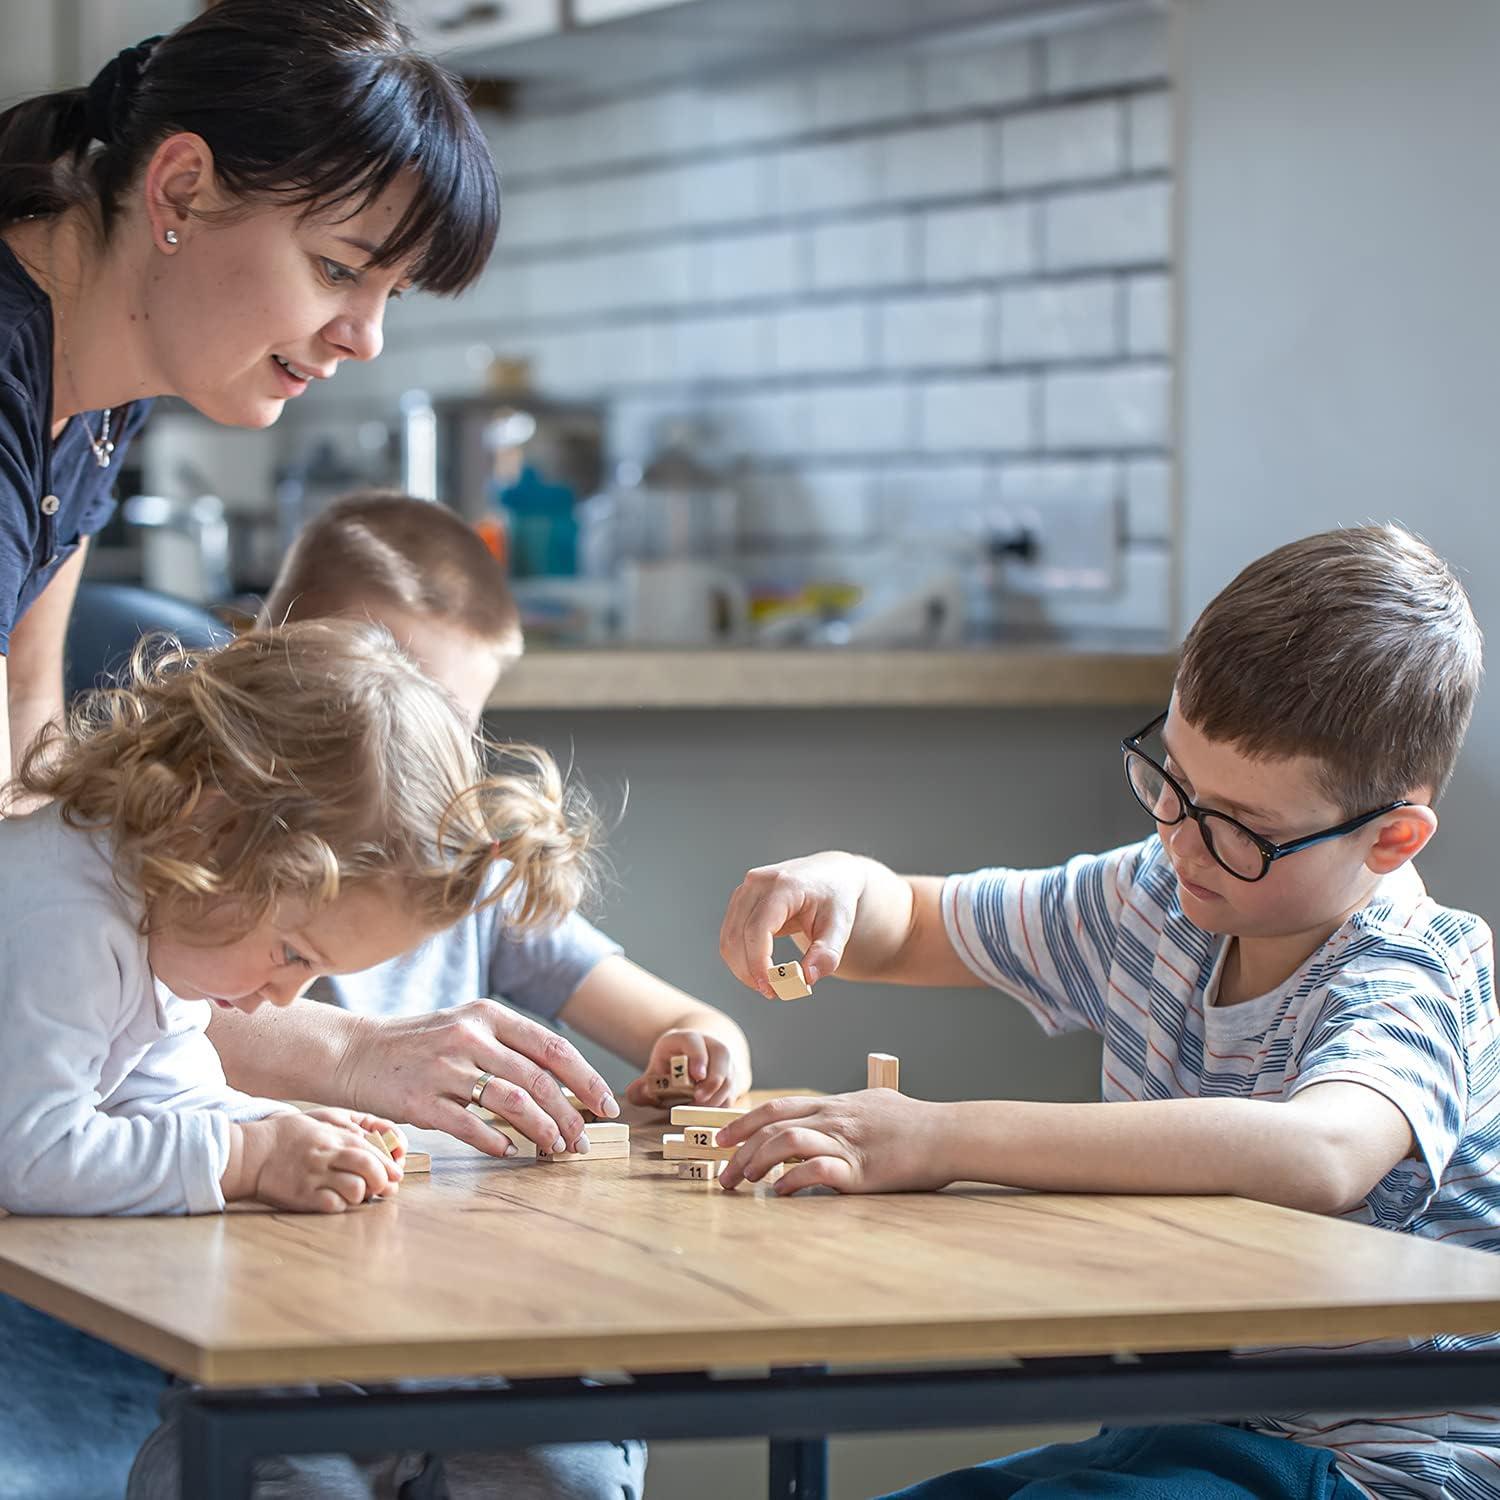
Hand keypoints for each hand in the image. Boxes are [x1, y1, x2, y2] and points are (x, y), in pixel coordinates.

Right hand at [233, 1108, 403, 1212]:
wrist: (250, 1153)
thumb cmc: (284, 1137)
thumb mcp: (317, 1125)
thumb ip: (343, 1134)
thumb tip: (370, 1142)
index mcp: (332, 1138)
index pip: (371, 1151)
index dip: (388, 1164)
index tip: (395, 1174)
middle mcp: (327, 1156)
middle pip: (368, 1168)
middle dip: (381, 1180)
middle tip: (382, 1188)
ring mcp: (315, 1177)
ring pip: (355, 1189)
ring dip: (361, 1194)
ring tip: (355, 1195)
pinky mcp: (302, 1197)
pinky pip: (333, 1206)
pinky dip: (341, 1206)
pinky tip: (336, 1202)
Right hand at [332, 999, 619, 1158]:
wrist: (352, 1052)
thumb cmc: (417, 1044)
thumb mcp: (465, 1027)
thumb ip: (507, 1048)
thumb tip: (561, 1085)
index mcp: (487, 1015)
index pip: (552, 1047)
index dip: (586, 1079)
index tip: (606, 1104)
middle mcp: (470, 1037)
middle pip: (538, 1079)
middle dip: (569, 1114)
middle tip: (582, 1139)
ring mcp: (445, 1068)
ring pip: (512, 1102)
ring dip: (541, 1130)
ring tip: (555, 1148)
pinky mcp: (420, 1101)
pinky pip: (470, 1126)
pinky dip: (496, 1141)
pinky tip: (511, 1150)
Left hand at [623, 1028, 745, 1109]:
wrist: (694, 1060)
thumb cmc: (670, 1068)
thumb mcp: (655, 1073)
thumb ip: (643, 1086)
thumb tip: (637, 1094)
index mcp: (687, 1039)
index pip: (695, 1042)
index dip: (697, 1057)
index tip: (696, 1076)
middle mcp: (710, 1045)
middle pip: (721, 1056)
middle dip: (712, 1080)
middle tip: (699, 1100)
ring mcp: (725, 1061)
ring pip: (730, 1076)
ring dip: (717, 1096)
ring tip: (700, 1111)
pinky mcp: (734, 1078)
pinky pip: (734, 1092)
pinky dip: (724, 1105)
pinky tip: (710, 1116)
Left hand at [714, 1091, 952, 1195]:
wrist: (947, 1133)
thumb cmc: (915, 1121)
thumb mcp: (874, 1103)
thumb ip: (848, 1110)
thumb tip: (832, 1115)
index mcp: (834, 1105)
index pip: (777, 1109)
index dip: (744, 1123)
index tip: (722, 1139)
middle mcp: (833, 1119)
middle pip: (771, 1127)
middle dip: (739, 1151)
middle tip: (723, 1176)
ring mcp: (845, 1143)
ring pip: (785, 1143)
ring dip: (757, 1163)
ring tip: (743, 1183)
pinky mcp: (860, 1170)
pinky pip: (816, 1171)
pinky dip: (792, 1181)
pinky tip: (780, 1193)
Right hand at [719, 853, 870, 995]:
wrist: (829, 874)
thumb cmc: (835, 898)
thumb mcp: (841, 925)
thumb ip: (827, 953)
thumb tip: (806, 979)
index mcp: (784, 885)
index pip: (758, 929)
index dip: (758, 963)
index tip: (772, 989)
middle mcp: (758, 883)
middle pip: (737, 936)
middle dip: (750, 971)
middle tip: (774, 993)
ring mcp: (745, 890)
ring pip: (729, 938)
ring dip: (742, 968)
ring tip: (770, 985)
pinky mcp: (740, 900)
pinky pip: (730, 935)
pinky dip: (741, 958)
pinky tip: (762, 971)